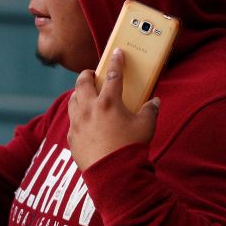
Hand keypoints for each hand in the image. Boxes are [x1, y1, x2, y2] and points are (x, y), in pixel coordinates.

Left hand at [68, 48, 159, 170]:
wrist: (113, 172)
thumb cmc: (131, 147)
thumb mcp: (146, 126)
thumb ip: (150, 111)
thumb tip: (154, 102)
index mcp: (108, 102)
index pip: (112, 74)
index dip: (115, 61)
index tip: (116, 52)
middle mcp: (88, 108)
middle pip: (82, 83)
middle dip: (86, 74)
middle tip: (92, 73)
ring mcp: (77, 122)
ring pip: (72, 100)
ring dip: (78, 94)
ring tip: (85, 94)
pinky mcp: (71, 136)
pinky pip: (72, 120)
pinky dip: (77, 115)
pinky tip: (83, 119)